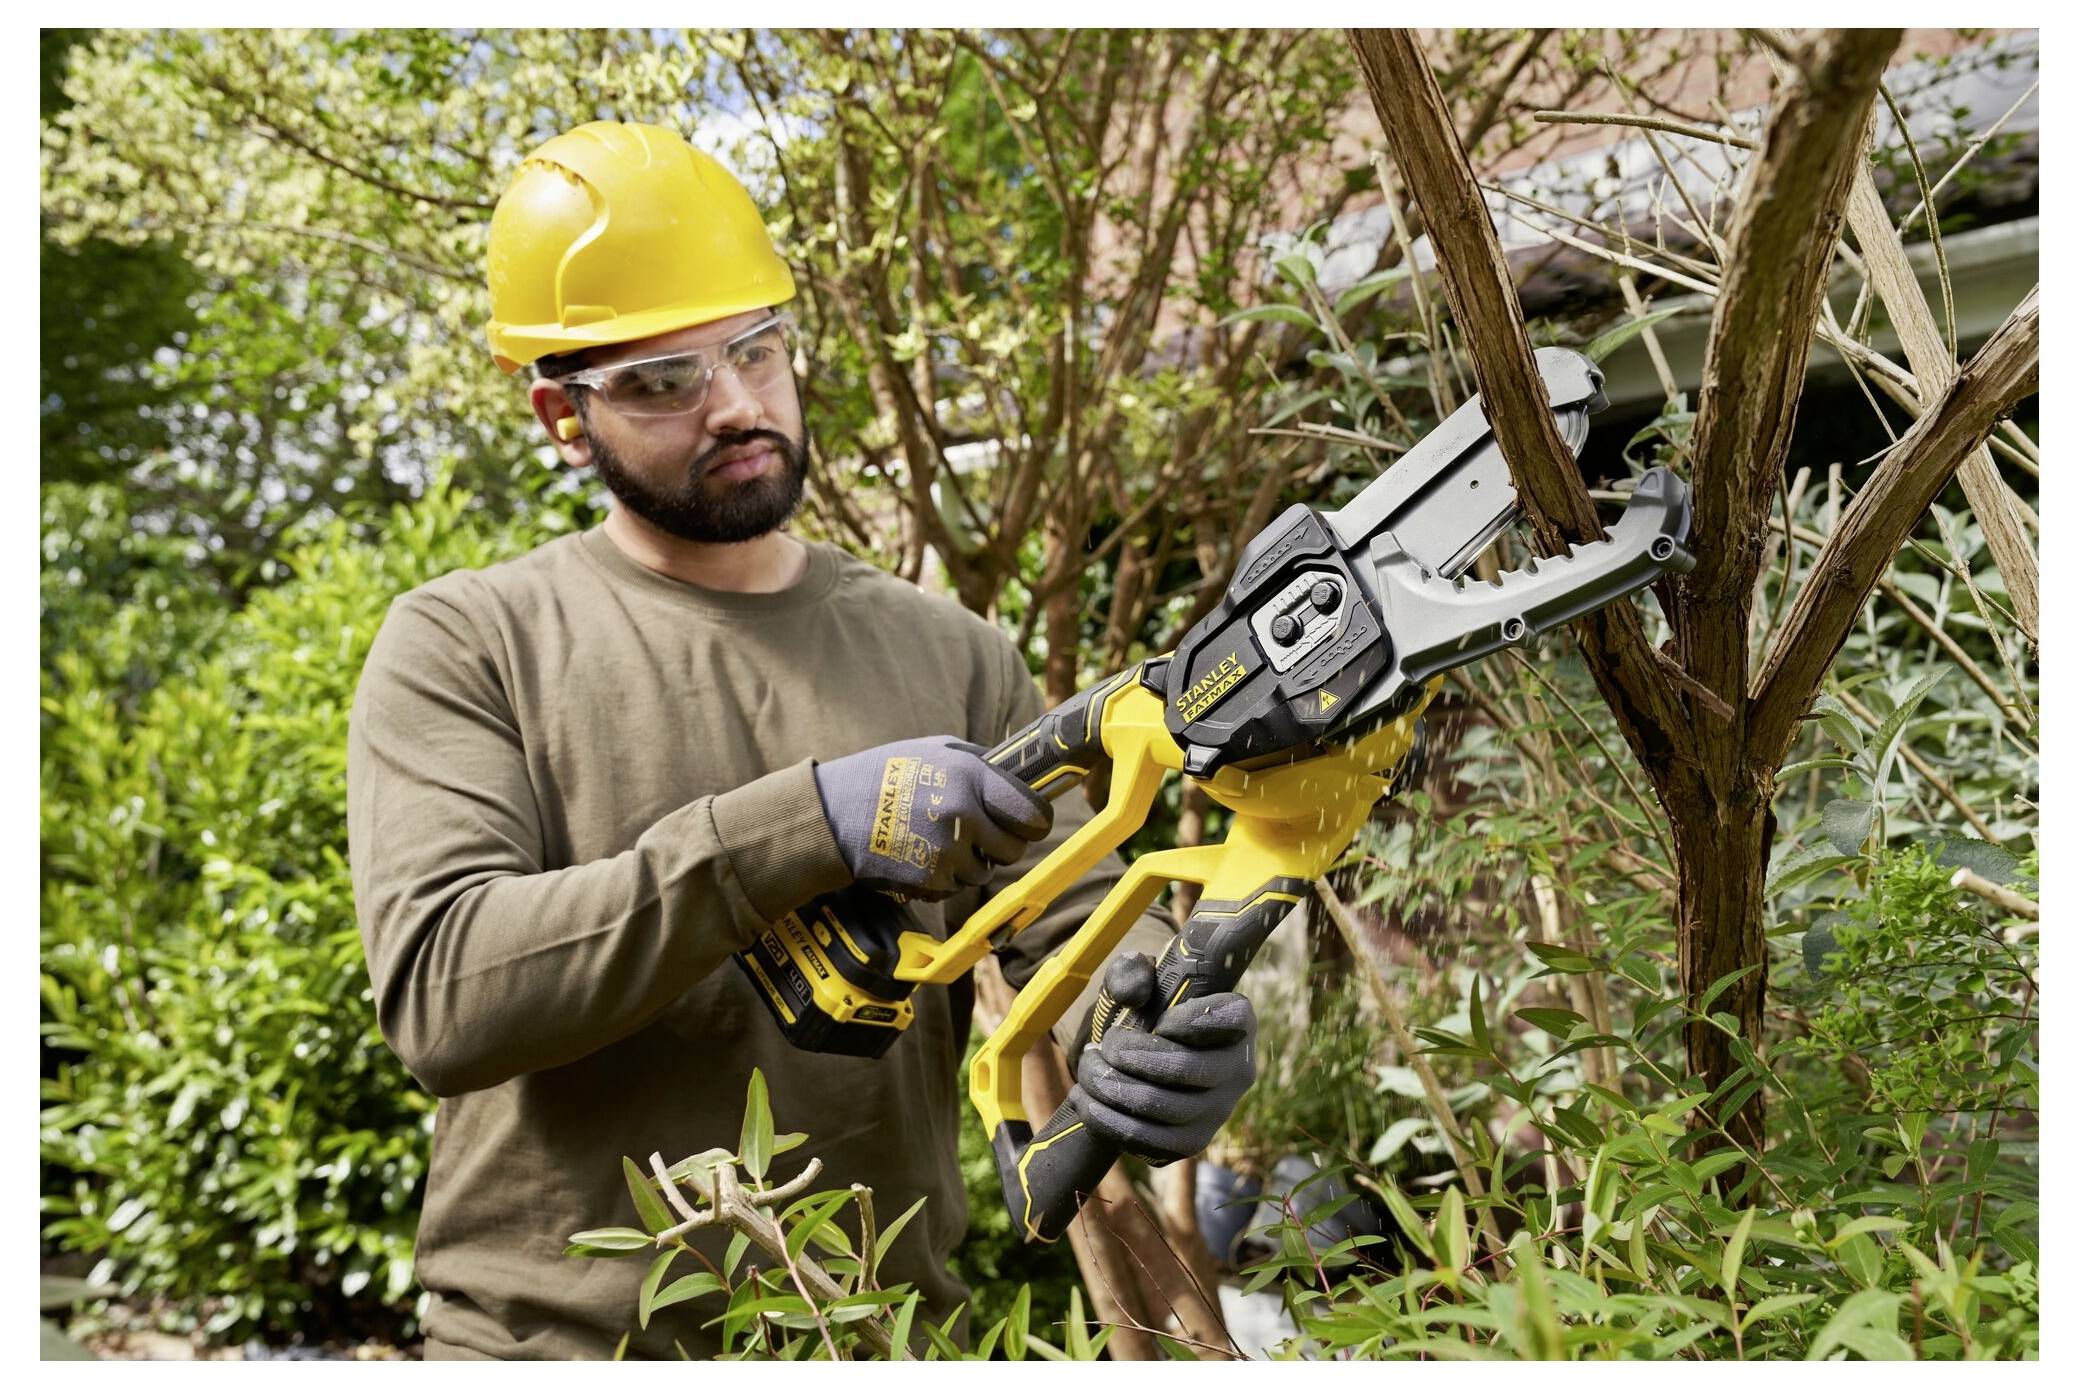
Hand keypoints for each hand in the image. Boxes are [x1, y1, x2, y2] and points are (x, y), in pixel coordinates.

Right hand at [813, 735, 1051, 902]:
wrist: (835, 812)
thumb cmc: (888, 774)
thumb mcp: (937, 749)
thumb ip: (982, 764)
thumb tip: (1024, 779)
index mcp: (970, 776)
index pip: (1033, 813)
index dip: (1037, 822)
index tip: (1031, 824)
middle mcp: (963, 814)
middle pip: (1014, 849)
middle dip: (1002, 844)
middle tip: (980, 834)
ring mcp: (946, 850)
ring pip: (984, 872)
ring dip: (970, 862)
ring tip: (938, 840)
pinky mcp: (929, 879)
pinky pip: (956, 887)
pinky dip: (945, 877)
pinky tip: (921, 855)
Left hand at [1068, 952, 1255, 1165]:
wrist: (1137, 1061)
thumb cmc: (1144, 1014)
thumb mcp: (1136, 983)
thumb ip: (1131, 974)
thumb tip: (1131, 991)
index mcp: (1238, 1022)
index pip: (1229, 1018)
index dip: (1186, 1019)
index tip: (1158, 1019)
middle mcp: (1238, 1070)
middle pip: (1188, 1069)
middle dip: (1130, 1056)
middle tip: (1102, 1045)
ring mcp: (1219, 1111)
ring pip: (1168, 1110)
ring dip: (1115, 1090)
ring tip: (1088, 1071)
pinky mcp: (1193, 1142)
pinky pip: (1156, 1144)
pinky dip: (1112, 1124)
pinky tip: (1087, 1102)